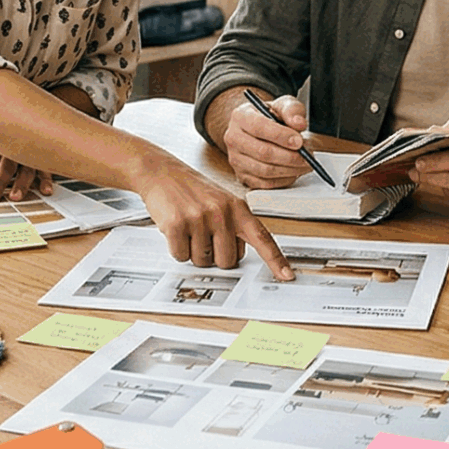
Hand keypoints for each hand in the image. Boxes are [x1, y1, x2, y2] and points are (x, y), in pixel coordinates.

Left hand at [0, 143, 53, 202]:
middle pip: (2, 164)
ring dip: (21, 182)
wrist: (20, 112)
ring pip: (26, 165)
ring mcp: (26, 149)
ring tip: (15, 197)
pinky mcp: (42, 154)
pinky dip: (47, 178)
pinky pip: (46, 166)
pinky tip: (46, 190)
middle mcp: (8, 145)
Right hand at [133, 159, 294, 277]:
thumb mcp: (222, 202)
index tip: (287, 275)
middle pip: (228, 261)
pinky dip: (177, 249)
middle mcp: (222, 212)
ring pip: (202, 260)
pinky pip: (181, 256)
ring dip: (193, 251)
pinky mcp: (177, 224)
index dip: (275, 260)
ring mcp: (199, 218)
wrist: (161, 172)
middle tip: (204, 235)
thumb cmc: (192, 190)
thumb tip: (237, 257)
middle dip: (214, 255)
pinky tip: (176, 229)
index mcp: (238, 208)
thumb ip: (235, 226)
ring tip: (189, 228)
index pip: (262, 238)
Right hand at [221, 92, 316, 189]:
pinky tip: (294, 172)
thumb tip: (299, 124)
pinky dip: (284, 180)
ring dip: (290, 170)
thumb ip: (292, 110)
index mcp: (240, 116)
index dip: (281, 136)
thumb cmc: (270, 116)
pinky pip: (265, 184)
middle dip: (290, 156)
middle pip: (262, 152)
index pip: (259, 127)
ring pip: (265, 171)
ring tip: (305, 164)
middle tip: (308, 156)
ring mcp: (235, 160)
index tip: (299, 141)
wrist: (257, 128)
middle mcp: (233, 138)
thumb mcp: (283, 105)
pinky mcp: (242, 176)